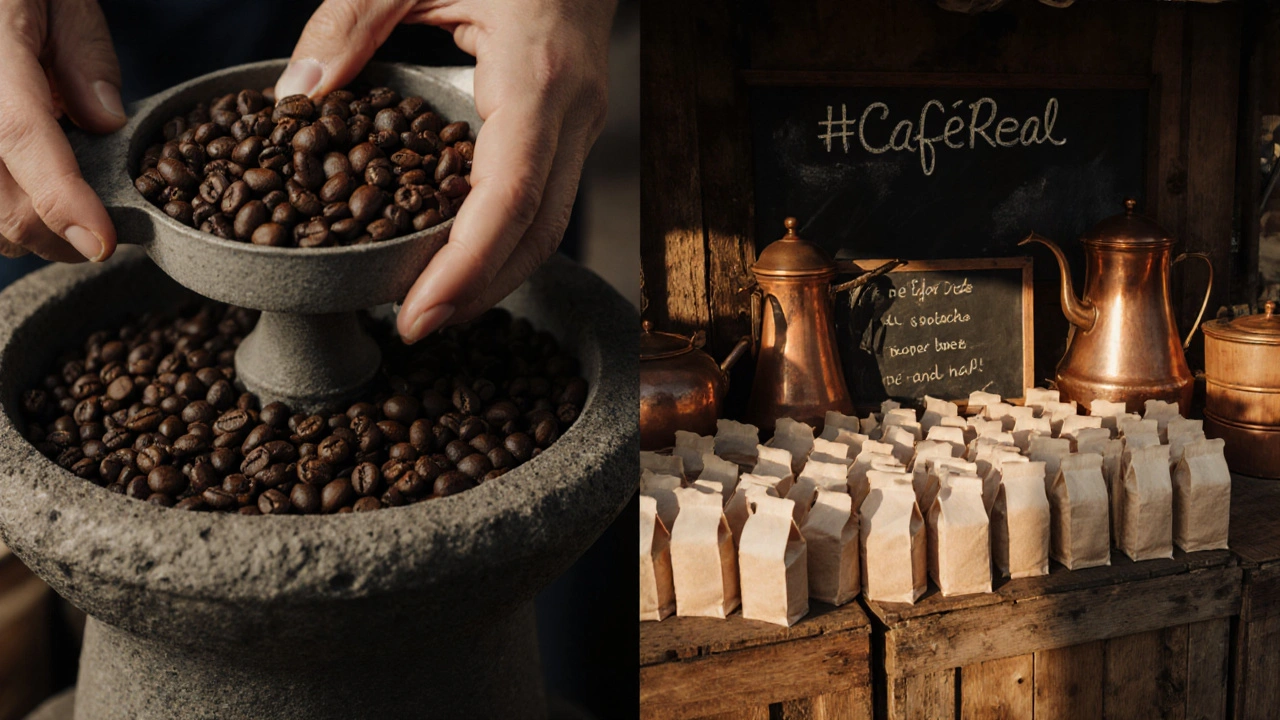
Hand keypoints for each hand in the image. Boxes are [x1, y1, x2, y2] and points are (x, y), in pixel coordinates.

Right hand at [0, 0, 124, 261]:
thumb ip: (84, 55)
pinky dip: (3, 218)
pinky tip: (26, 197)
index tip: (100, 242)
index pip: (22, 136)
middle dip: (62, 237)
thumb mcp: (62, 0)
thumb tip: (106, 122)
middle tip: (101, 233)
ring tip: (65, 210)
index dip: (64, 199)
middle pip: (4, 203)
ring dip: (30, 233)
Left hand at [276, 0, 612, 342]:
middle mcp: (571, 111)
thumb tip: (297, 95)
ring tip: (432, 305)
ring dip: (497, 276)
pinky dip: (504, 240)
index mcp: (535, 76)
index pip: (511, 196)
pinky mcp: (571, 124)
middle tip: (414, 327)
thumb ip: (350, 22)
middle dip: (481, 291)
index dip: (468, 266)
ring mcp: (580, 121)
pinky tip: (460, 256)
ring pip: (551, 226)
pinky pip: (546, 200)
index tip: (420, 313)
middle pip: (540, 233)